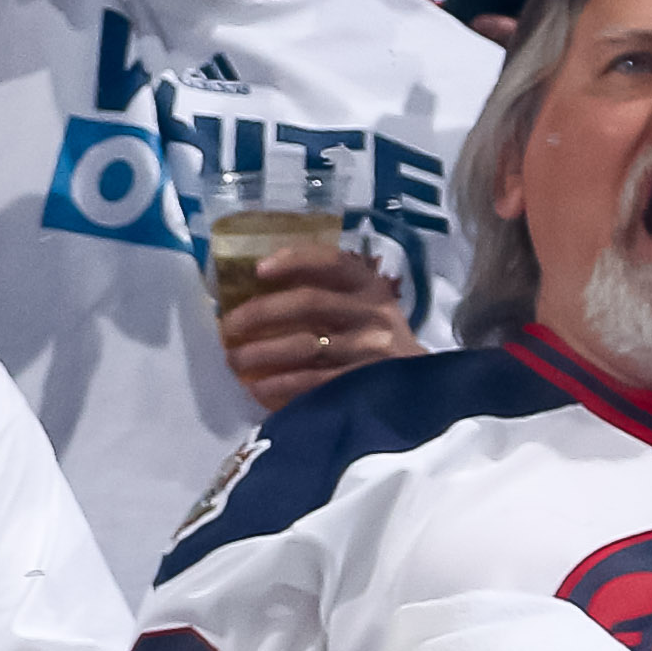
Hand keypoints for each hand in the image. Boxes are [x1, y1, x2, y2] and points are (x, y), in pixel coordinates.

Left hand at [218, 235, 418, 410]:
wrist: (421, 390)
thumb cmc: (374, 340)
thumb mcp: (363, 306)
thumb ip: (326, 293)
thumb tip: (257, 287)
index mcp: (369, 286)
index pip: (330, 262)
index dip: (292, 261)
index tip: (258, 270)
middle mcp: (372, 313)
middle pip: (308, 303)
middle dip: (260, 313)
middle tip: (230, 328)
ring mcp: (369, 351)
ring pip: (305, 346)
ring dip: (261, 354)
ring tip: (235, 361)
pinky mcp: (364, 386)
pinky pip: (312, 383)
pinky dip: (279, 385)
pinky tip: (258, 388)